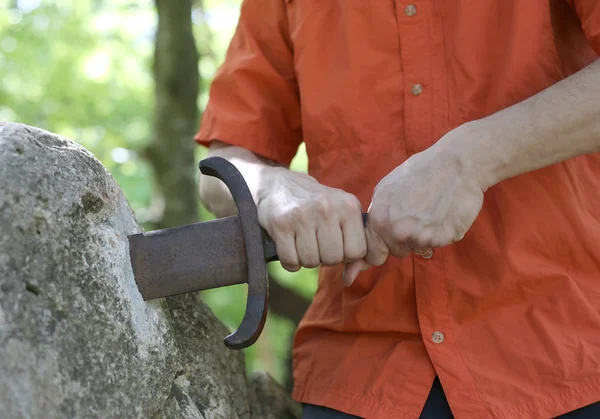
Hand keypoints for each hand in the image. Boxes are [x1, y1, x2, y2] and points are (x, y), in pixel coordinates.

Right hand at [257, 168, 366, 271]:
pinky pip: (291, 261)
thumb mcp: (341, 209)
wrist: (279, 185)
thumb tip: (354, 271)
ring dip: (306, 260)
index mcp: (348, 205)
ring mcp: (302, 215)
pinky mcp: (281, 224)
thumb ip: (355, 235)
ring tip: (303, 243)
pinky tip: (290, 248)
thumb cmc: (316, 204)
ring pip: (311, 261)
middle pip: (333, 259)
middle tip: (317, 245)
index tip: (336, 246)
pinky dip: (290, 262)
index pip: (357, 252)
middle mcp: (326, 208)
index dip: (345, 256)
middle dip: (324, 258)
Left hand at [343, 142, 484, 284]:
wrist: (455, 165)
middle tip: (415, 217)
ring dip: (423, 236)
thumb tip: (371, 230)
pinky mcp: (444, 239)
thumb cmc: (420, 171)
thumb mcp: (386, 188)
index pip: (373, 254)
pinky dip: (441, 233)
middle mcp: (398, 232)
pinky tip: (443, 214)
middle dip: (403, 241)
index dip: (380, 250)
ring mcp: (422, 237)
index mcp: (380, 220)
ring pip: (418, 248)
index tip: (387, 245)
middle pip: (397, 252)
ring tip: (430, 212)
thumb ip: (377, 213)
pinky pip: (438, 243)